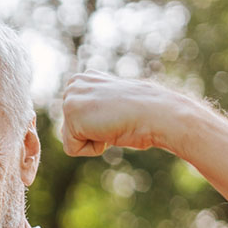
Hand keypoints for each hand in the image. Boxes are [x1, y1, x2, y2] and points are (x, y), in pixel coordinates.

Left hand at [60, 71, 187, 157]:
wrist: (158, 114)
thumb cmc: (143, 112)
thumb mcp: (114, 104)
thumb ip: (96, 106)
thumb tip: (90, 116)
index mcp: (84, 79)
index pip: (76, 119)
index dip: (98, 125)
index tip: (116, 115)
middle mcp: (74, 84)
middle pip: (70, 129)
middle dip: (92, 133)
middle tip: (115, 120)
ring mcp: (71, 97)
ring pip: (71, 139)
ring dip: (93, 140)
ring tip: (112, 124)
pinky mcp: (72, 114)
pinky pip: (72, 149)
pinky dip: (92, 149)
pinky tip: (108, 132)